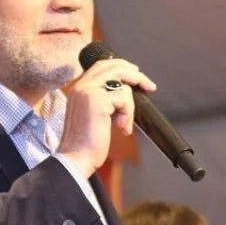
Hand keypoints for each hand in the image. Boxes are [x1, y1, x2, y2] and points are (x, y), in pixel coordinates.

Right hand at [57, 58, 155, 177]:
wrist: (76, 158)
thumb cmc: (85, 143)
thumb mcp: (93, 115)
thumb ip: (103, 100)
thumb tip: (124, 91)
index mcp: (78, 88)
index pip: (102, 65)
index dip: (122, 67)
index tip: (136, 76)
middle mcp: (81, 86)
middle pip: (114, 66)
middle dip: (135, 75)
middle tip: (149, 86)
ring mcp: (88, 91)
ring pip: (123, 84)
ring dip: (130, 106)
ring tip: (123, 124)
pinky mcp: (98, 101)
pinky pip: (125, 98)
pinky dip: (128, 114)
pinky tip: (121, 128)